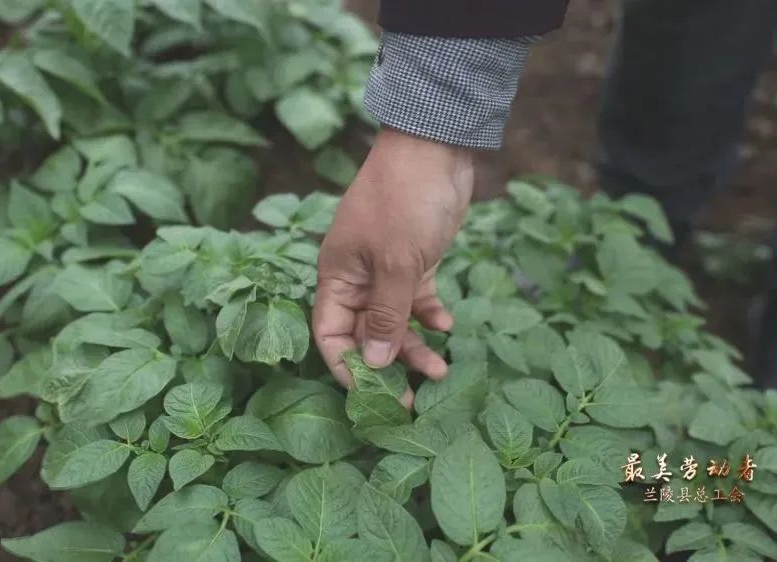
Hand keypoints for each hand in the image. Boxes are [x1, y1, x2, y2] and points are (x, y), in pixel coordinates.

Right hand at [313, 127, 474, 403]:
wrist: (436, 148)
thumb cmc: (405, 201)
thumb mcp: (396, 264)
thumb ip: (385, 317)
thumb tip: (374, 363)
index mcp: (337, 275)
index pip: (329, 333)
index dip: (348, 366)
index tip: (375, 393)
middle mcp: (356, 277)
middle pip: (364, 334)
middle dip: (388, 364)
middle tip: (414, 396)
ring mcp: (386, 269)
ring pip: (394, 322)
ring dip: (415, 346)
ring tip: (441, 369)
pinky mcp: (414, 261)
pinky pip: (416, 300)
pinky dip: (430, 316)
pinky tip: (447, 327)